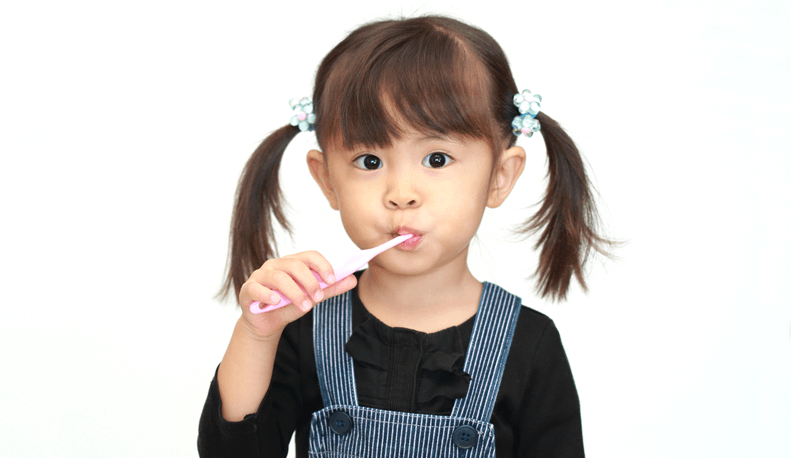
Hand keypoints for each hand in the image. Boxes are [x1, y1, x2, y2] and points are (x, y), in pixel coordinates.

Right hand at [238, 251, 356, 339]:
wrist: (267, 324)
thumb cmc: (288, 306)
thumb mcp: (311, 298)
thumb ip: (330, 289)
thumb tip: (353, 280)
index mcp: (292, 263)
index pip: (309, 256)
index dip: (322, 265)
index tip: (332, 280)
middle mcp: (276, 265)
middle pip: (295, 265)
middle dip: (310, 281)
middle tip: (319, 298)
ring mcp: (260, 276)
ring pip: (278, 277)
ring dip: (294, 292)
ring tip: (305, 307)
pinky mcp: (248, 289)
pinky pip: (257, 287)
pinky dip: (268, 295)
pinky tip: (277, 303)